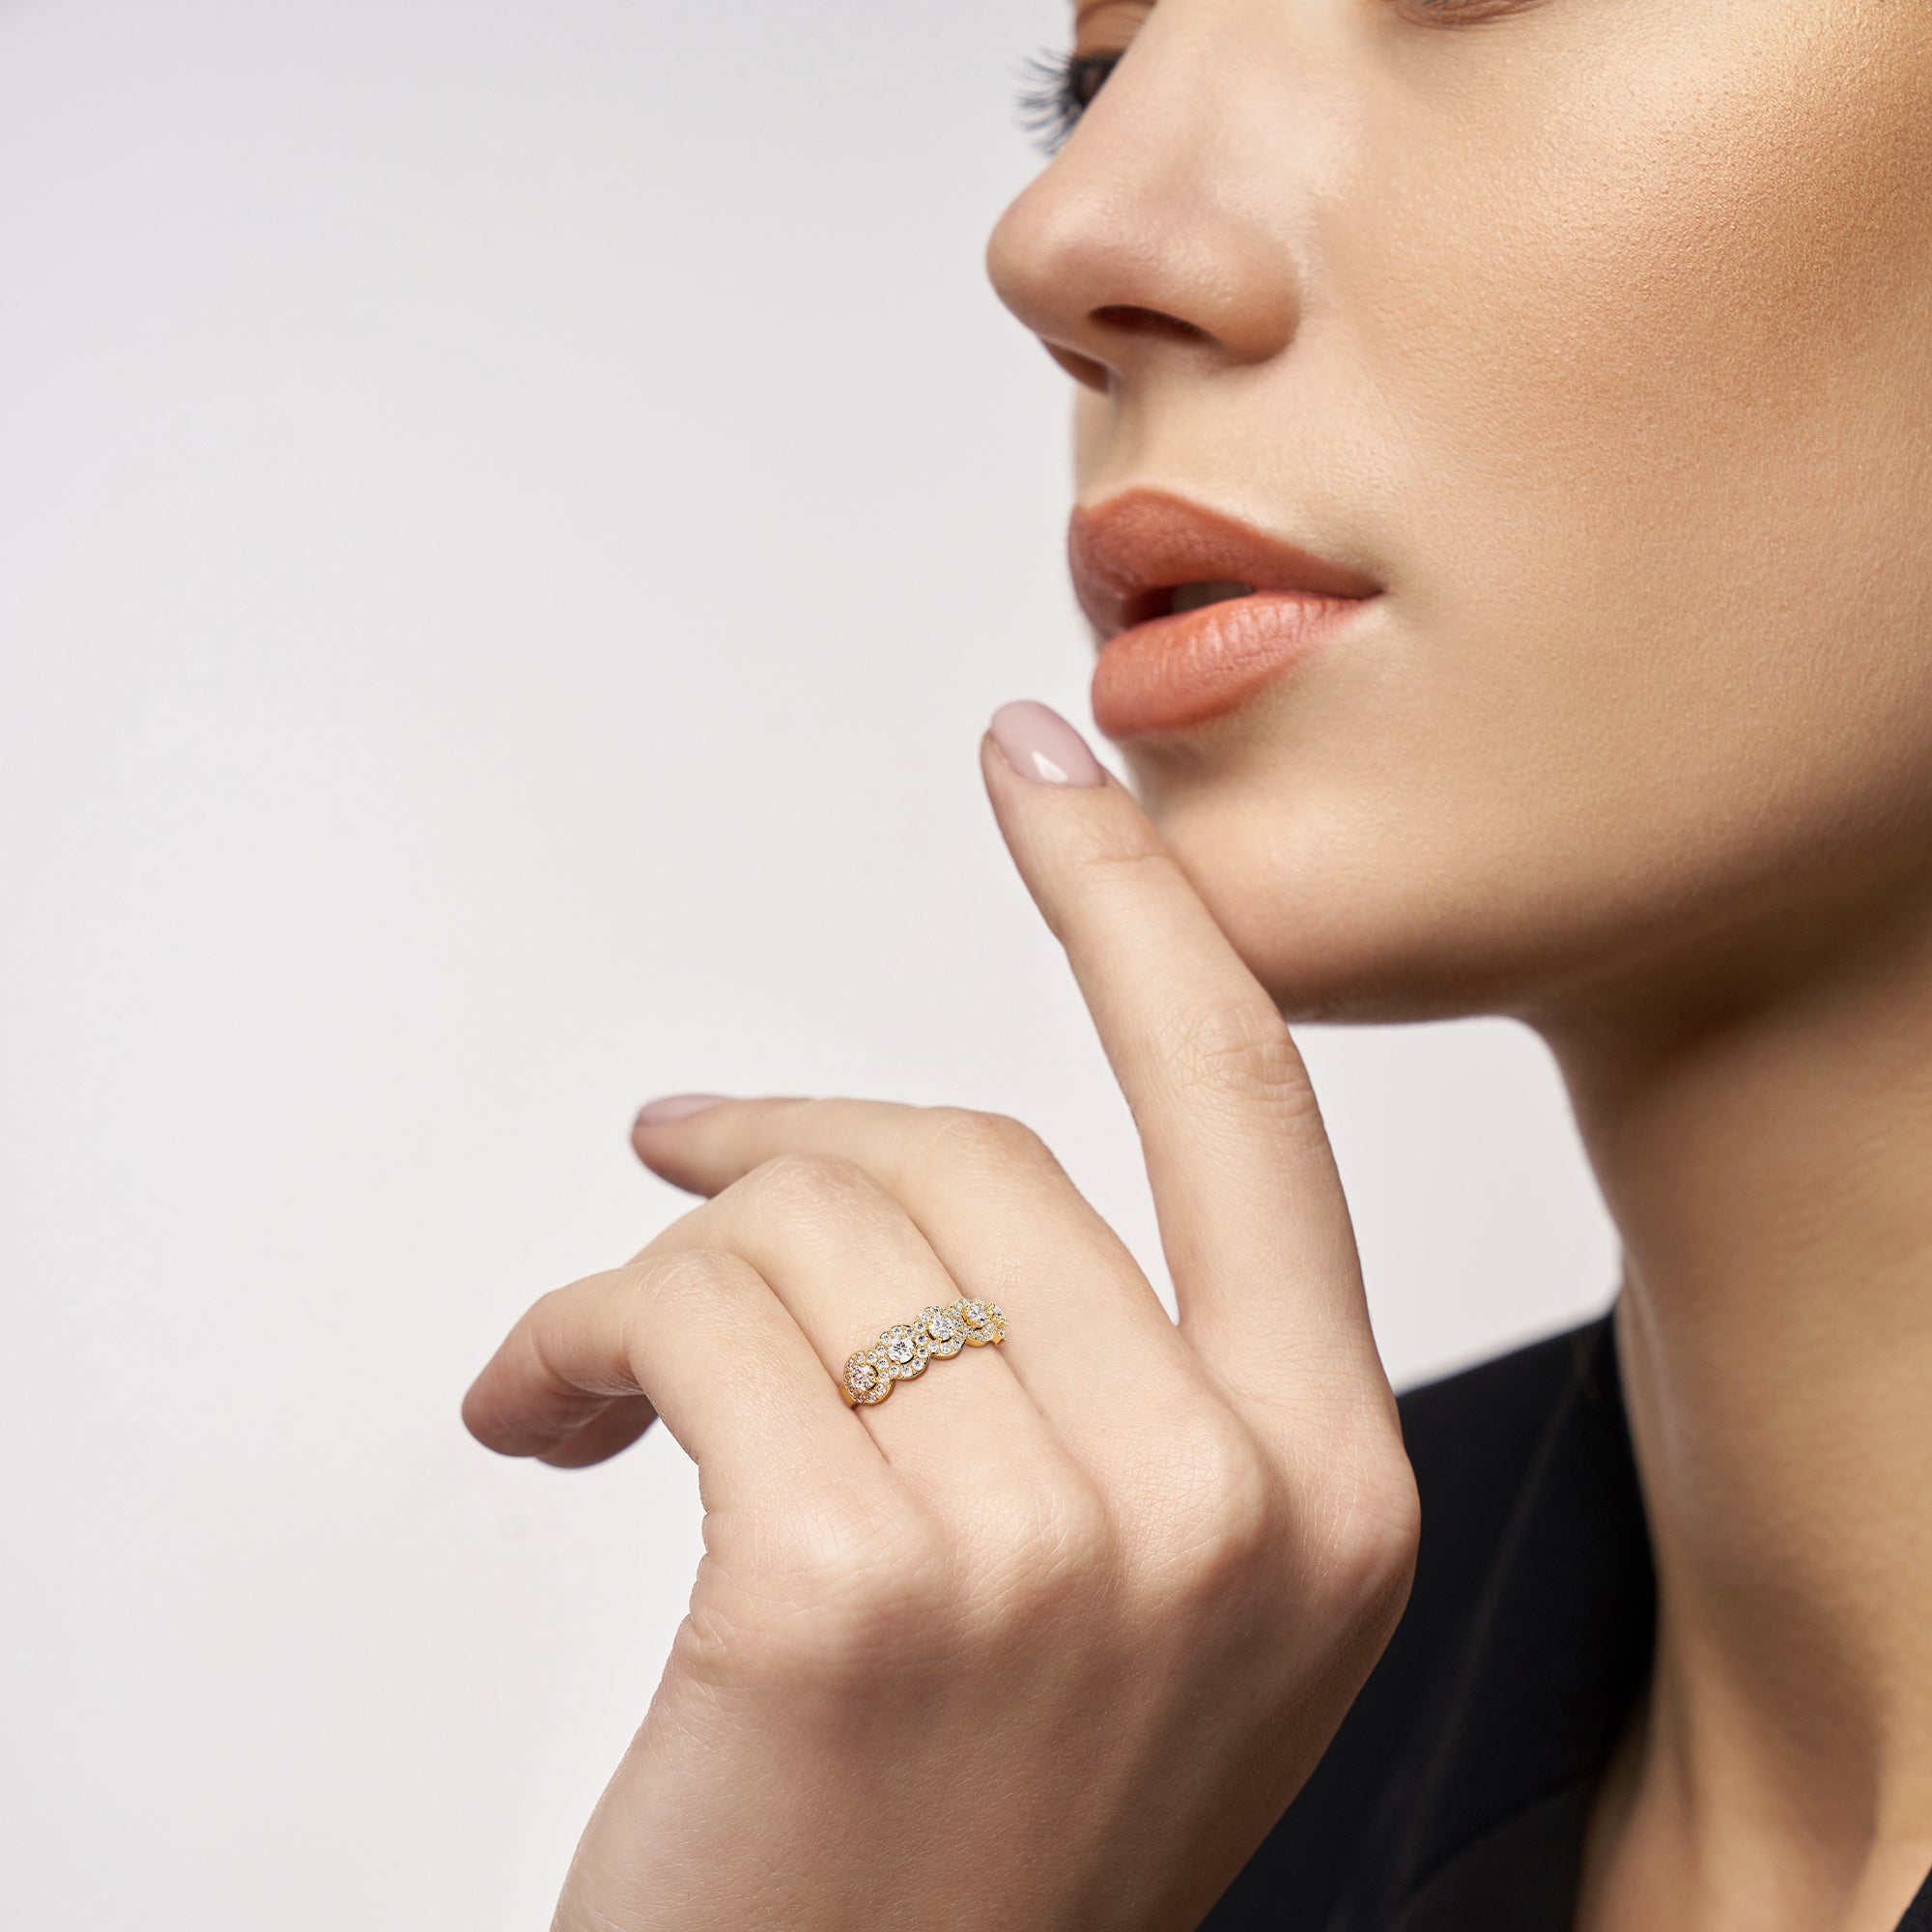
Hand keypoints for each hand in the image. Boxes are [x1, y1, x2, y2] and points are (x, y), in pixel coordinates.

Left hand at [462, 700, 1419, 1931]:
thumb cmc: (967, 1844)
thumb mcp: (1137, 1598)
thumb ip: (1110, 1370)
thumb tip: (923, 1166)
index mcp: (1333, 1485)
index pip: (1249, 1099)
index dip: (1136, 905)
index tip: (1050, 772)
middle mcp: (1233, 1503)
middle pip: (970, 1148)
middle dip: (787, 1144)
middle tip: (680, 1158)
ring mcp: (1060, 1547)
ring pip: (813, 1222)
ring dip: (667, 1267)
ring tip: (599, 1373)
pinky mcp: (854, 1587)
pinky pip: (685, 1311)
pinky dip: (573, 1336)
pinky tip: (544, 1415)